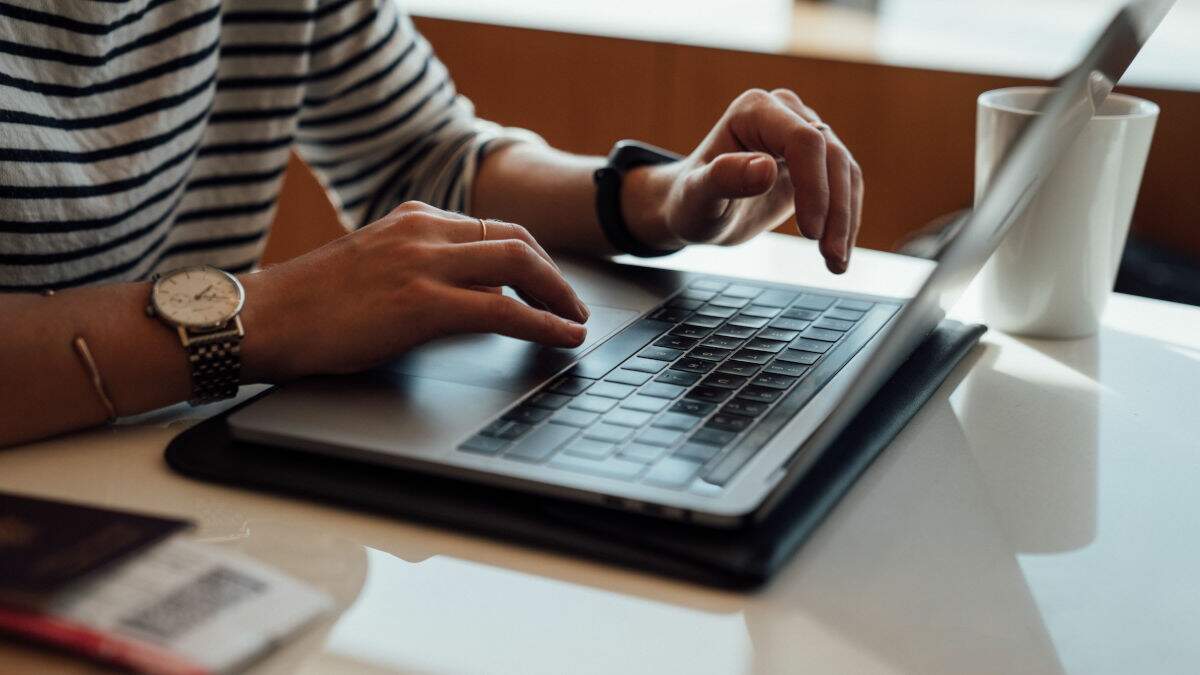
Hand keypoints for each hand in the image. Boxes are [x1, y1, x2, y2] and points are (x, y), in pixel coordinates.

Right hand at [240, 201, 588, 380]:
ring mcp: (424, 263)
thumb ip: (420, 268)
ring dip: (558, 296)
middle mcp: (423, 231)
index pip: (493, 227)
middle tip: (573, 304)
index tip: (549, 281)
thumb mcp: (372, 266)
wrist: (260, 317)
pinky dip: (543, 324)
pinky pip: (503, 312)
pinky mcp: (421, 303)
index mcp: (412, 218)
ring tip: (575, 321)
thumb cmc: (307, 304)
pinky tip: (563, 338)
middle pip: (516, 240)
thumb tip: (469, 296)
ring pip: (519, 266)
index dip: (532, 257)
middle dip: (554, 274)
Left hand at [624, 88, 863, 272]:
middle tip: (831, 257)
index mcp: (754, 111)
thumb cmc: (690, 201)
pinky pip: (845, 185)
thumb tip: (766, 169)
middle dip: (836, 209)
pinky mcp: (817, 160)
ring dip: (846, 220)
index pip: (803, 140)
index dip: (814, 186)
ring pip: (845, 171)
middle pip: (831, 155)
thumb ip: (724, 178)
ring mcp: (804, 133)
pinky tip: (838, 252)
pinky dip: (846, 220)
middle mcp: (784, 113)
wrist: (697, 211)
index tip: (809, 233)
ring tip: (836, 263)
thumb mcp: (697, 196)